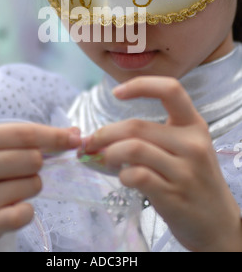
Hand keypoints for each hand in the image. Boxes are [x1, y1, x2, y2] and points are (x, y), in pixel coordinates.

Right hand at [0, 123, 80, 250]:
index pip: (26, 134)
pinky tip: (10, 207)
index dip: (55, 136)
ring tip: (8, 188)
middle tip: (18, 171)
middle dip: (37, 165)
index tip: (76, 139)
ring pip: (34, 185)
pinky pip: (26, 213)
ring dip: (31, 186)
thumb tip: (74, 135)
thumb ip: (31, 137)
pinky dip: (26, 210)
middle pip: (34, 160)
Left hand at [83, 76, 241, 251]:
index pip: (170, 89)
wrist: (219, 223)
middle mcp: (192, 143)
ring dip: (109, 154)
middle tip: (91, 143)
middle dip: (104, 133)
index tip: (117, 93)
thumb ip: (154, 136)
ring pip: (132, 149)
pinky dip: (121, 175)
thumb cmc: (194, 180)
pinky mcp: (173, 195)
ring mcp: (184, 171)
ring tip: (106, 161)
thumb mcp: (187, 149)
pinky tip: (124, 178)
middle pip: (137, 126)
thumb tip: (102, 134)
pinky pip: (136, 175)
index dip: (140, 85)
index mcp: (194, 125)